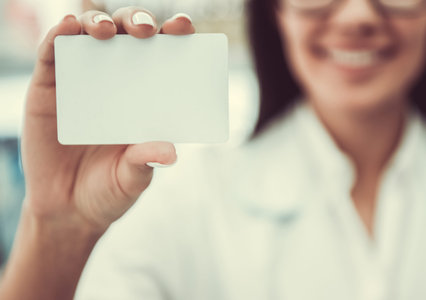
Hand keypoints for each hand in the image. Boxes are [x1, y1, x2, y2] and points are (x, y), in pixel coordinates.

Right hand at [22, 7, 194, 231]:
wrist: (67, 210)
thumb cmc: (109, 190)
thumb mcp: (132, 178)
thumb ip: (145, 161)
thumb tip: (169, 151)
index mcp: (145, 99)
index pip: (163, 57)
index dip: (174, 36)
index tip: (184, 27)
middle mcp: (117, 83)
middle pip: (128, 38)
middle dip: (137, 23)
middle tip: (146, 32)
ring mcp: (82, 83)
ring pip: (90, 36)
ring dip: (98, 23)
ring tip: (105, 32)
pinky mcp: (49, 89)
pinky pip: (51, 55)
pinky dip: (57, 36)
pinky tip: (66, 27)